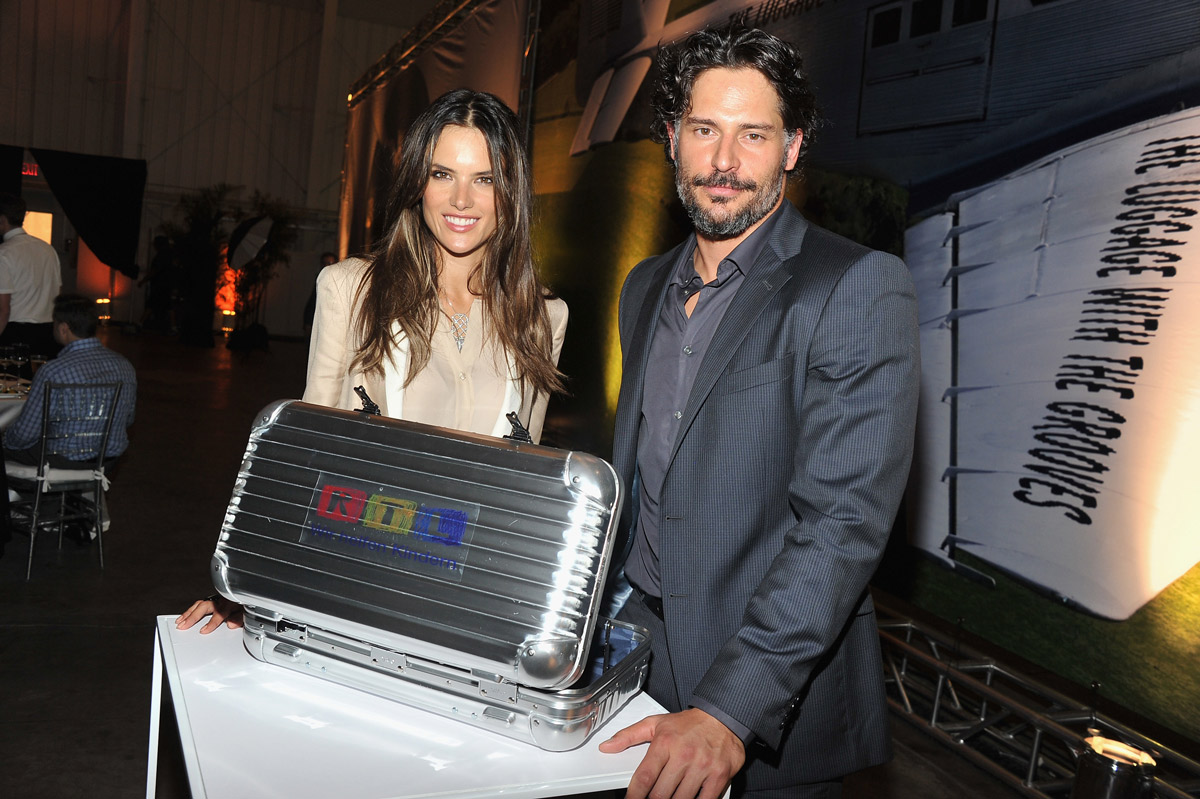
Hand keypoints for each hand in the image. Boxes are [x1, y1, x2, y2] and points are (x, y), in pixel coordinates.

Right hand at [175, 596, 243, 633]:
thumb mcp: (247, 613)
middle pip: (205, 607)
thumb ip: (240, 619)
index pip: (219, 613)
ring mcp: (215, 599)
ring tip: (180, 622)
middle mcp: (221, 600)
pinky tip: (183, 617)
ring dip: (188, 613)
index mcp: (231, 603)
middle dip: (193, 616)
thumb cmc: (246, 605)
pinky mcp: (211, 599)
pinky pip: (198, 604)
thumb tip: (231, 625)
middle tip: (184, 626)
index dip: (211, 622)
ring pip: (199, 604)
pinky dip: (189, 611)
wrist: (247, 594)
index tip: (203, 631)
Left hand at [599, 708, 744, 798]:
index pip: (644, 777)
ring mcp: (702, 766)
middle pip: (660, 794)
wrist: (723, 717)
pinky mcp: (719, 775)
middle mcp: (683, 755)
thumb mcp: (655, 724)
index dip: (634, 796)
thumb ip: (628, 735)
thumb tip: (607, 746)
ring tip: (668, 797)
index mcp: (665, 743)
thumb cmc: (688, 724)